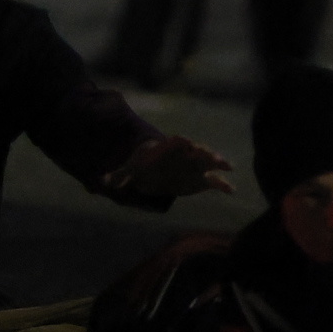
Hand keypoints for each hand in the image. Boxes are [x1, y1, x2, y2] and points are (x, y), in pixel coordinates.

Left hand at [106, 130, 238, 201]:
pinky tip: (231, 190)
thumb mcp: (130, 170)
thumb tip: (101, 182)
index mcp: (167, 148)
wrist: (155, 170)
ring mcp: (195, 166)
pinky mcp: (202, 179)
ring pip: (209, 162)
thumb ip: (119, 176)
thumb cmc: (143, 166)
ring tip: (228, 166)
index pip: (175, 142)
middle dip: (203, 151)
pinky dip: (223, 184)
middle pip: (196, 149)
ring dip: (218, 163)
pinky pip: (215, 181)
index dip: (180, 142)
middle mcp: (184, 155)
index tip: (186, 141)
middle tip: (212, 154)